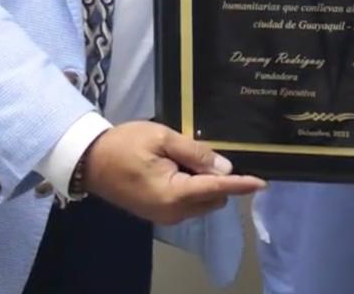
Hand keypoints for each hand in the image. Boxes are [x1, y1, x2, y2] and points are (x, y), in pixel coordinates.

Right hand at [82, 120, 266, 223]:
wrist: (90, 161)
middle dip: (219, 180)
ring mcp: (164, 216)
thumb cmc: (125, 144)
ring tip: (185, 156)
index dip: (241, 185)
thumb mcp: (162, 138)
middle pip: (213, 198)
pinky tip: (179, 167)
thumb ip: (195, 152)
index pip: (217, 188)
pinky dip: (192, 188)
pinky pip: (187, 204)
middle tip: (202, 152)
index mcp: (174, 194)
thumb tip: (225, 168)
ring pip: (202, 203)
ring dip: (204, 184)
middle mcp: (173, 212)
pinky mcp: (158, 213)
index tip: (263, 182)